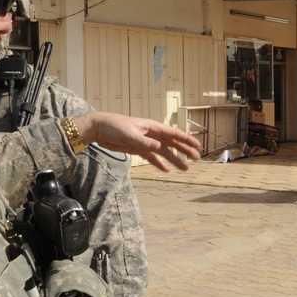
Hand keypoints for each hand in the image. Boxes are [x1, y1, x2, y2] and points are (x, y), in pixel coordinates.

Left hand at [74, 112, 200, 171]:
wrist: (99, 128)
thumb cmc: (115, 126)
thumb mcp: (130, 134)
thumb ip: (144, 142)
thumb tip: (159, 148)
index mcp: (153, 127)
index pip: (173, 134)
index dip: (186, 140)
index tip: (197, 146)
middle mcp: (152, 134)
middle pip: (172, 144)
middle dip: (184, 151)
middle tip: (196, 159)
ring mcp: (145, 142)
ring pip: (164, 152)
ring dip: (174, 160)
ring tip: (185, 168)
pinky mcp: (138, 149)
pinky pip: (152, 158)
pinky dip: (159, 164)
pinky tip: (166, 170)